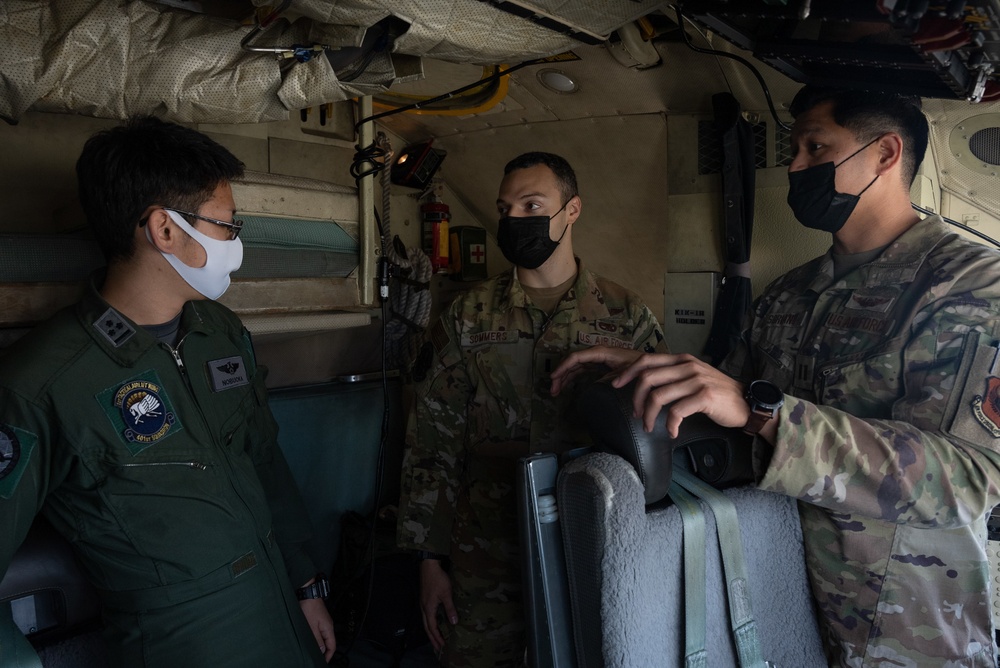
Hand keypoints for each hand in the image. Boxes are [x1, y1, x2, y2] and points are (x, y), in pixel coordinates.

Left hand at [298, 583, 335, 662]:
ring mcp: (323, 622)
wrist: (308, 593)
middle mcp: (328, 626)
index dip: (329, 655)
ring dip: (320, 645)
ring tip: (314, 652)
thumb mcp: (312, 626)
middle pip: (329, 642)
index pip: (332, 646)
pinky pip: (320, 632)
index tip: (323, 662)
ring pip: (324, 637)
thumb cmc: (309, 607)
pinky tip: (311, 640)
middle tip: (318, 659)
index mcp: (328, 628)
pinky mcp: (318, 619)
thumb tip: (322, 650)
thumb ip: (317, 639)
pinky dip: (317, 638)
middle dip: (325, 652)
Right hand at [419, 559, 457, 651]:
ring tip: (435, 638)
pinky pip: (426, 615)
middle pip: (426, 627)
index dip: (437, 637)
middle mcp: (423, 608)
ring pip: (425, 621)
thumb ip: (450, 608)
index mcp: (428, 608)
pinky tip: (434, 622)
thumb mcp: (446, 594)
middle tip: (437, 647)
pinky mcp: (425, 599)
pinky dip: (430, 623)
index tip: (442, 645)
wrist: (429, 566)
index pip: (432, 627)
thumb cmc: (438, 579)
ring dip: (430, 631)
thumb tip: (454, 622)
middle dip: (432, 638)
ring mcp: (423, 603)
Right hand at [550, 346, 643, 396]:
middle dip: (561, 375)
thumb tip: (603, 385)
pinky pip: (582, 370)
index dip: (563, 367)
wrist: (651, 364)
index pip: (576, 358)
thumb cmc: (641, 365)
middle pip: (572, 362)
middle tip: (553, 391)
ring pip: (575, 367)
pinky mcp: (600, 365)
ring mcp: (597, 360)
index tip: (553, 378)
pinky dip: (573, 377)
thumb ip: (617, 376)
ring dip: (565, 377)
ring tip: (556, 392)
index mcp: (601, 353)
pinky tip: (567, 386)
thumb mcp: (630, 371)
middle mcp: (596, 354)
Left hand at [613, 353, 750, 437]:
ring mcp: (696, 380)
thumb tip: (646, 385)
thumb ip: (673, 377)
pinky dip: (670, 425)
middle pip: (647, 378)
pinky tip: (672, 432)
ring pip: (658, 396)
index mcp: (682, 360)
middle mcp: (687, 366)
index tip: (616, 385)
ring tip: (650, 427)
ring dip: (649, 416)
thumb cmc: (717, 394)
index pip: (647, 360)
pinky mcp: (704, 396)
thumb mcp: (693, 377)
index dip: (628, 372)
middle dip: (635, 399)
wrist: (746, 403)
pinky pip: (676, 411)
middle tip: (637, 415)